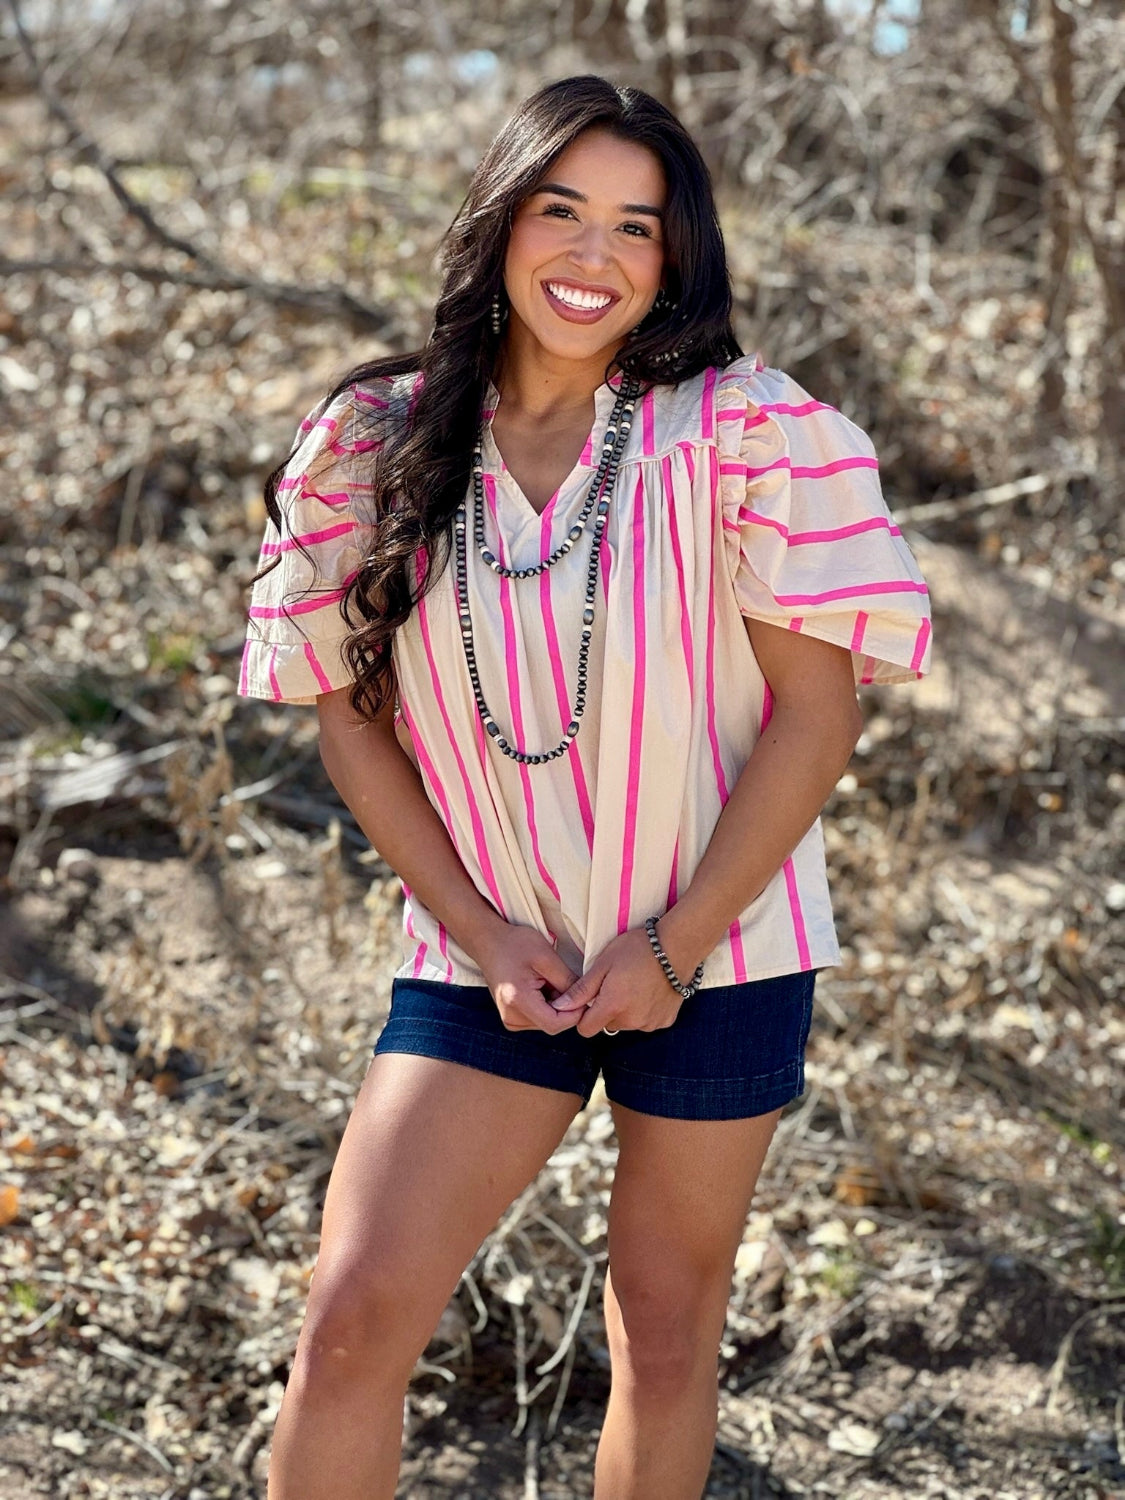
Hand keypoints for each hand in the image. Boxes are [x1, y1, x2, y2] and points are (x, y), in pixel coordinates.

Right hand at [474, 923, 581, 1034]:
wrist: (488, 942)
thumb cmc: (515, 944)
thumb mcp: (546, 957)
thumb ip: (567, 981)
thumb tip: (586, 999)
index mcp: (518, 1000)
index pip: (555, 1024)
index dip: (574, 1014)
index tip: (582, 996)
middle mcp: (510, 1016)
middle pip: (552, 1025)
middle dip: (565, 1007)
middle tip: (563, 981)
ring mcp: (509, 1019)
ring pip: (546, 1023)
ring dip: (555, 1006)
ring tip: (548, 981)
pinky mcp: (510, 1018)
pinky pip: (537, 1019)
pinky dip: (545, 1006)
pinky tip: (540, 987)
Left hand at [549, 927, 686, 1038]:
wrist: (678, 946)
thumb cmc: (638, 949)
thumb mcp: (603, 963)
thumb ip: (582, 990)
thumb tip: (561, 1007)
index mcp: (613, 1006)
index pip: (586, 1030)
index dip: (583, 1015)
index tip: (590, 998)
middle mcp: (632, 1021)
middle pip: (607, 1025)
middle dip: (606, 1009)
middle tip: (615, 983)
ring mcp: (651, 1023)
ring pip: (627, 1023)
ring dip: (626, 1010)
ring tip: (634, 984)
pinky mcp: (665, 1021)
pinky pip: (646, 1021)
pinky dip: (644, 1010)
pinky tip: (649, 990)